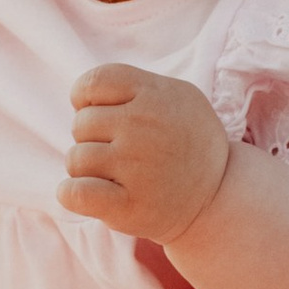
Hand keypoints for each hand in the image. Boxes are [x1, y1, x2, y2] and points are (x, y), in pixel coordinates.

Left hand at [60, 64, 232, 241]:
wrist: (216, 197)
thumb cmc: (188, 142)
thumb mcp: (177, 96)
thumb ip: (135, 87)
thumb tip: (85, 96)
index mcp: (153, 94)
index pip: (93, 83)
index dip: (86, 99)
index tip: (101, 114)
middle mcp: (143, 126)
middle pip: (80, 123)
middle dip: (92, 137)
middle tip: (118, 150)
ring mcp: (135, 166)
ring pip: (76, 158)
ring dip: (86, 168)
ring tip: (112, 173)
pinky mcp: (128, 206)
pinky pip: (75, 193)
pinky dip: (71, 194)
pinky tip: (90, 193)